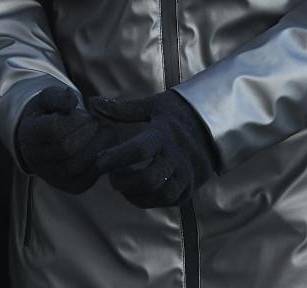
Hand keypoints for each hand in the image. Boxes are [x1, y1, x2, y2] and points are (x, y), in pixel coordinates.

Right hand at [13, 86, 114, 193]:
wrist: (46, 140)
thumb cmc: (48, 113)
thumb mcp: (48, 98)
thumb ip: (59, 96)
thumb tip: (71, 103)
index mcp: (29, 134)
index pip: (53, 129)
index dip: (74, 120)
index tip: (85, 113)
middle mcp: (35, 159)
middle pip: (66, 148)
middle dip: (87, 132)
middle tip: (97, 122)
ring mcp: (51, 176)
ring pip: (76, 166)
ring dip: (97, 147)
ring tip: (106, 132)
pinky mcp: (69, 186)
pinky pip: (85, 180)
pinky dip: (99, 163)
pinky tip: (106, 147)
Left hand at [89, 92, 217, 208]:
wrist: (214, 122)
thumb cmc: (177, 112)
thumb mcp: (152, 105)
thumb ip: (122, 109)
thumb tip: (93, 103)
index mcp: (164, 134)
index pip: (138, 150)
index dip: (115, 158)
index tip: (98, 162)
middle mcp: (178, 156)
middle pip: (148, 179)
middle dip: (124, 183)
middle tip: (111, 178)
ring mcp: (188, 173)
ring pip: (161, 196)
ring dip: (137, 196)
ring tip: (125, 187)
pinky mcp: (193, 185)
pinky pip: (172, 201)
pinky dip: (153, 201)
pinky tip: (141, 192)